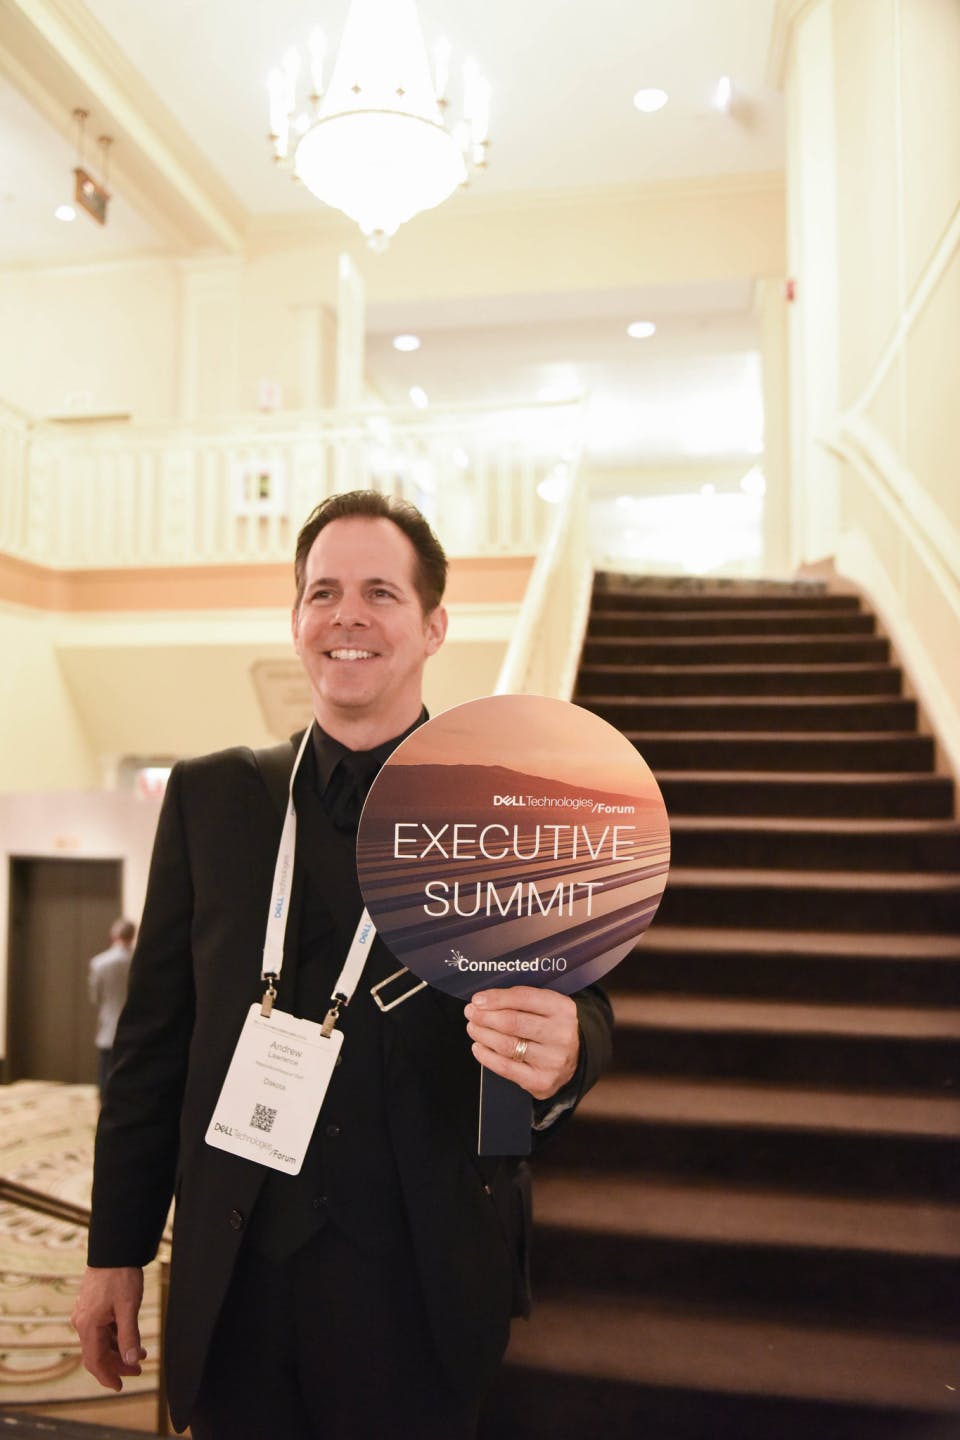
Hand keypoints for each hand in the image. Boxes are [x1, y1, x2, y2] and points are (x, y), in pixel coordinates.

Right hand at [71, 1265, 145, 1391]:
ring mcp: (85, 1314)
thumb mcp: (129, 1307)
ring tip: (140, 1354)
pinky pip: (101, 1329)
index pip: (95, 1361)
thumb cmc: (120, 1275)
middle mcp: (82, 1322)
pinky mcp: (91, 1306)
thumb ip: (129, 1335)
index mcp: (88, 1326)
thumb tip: (131, 1361)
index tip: (119, 1386)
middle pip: (98, 1353)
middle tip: (138, 1370)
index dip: (107, 1376)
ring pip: (100, 1341)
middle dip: (118, 1364)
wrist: (114, 1249)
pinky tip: (131, 1338)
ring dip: (118, 1350)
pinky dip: (115, 1337)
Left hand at [464, 986, 579, 1099]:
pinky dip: (487, 1057)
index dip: (496, 998)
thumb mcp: (547, 1007)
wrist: (576, 1058)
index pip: (523, 998)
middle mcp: (561, 1034)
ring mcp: (553, 1060)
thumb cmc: (553, 1028)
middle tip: (471, 1013)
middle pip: (512, 1022)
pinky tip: (478, 1047)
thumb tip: (484, 1001)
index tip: (477, 999)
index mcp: (563, 1008)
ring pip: (507, 1045)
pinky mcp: (542, 1081)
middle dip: (485, 1017)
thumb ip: (521, 1001)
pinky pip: (506, 1068)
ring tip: (473, 1028)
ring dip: (483, 1035)